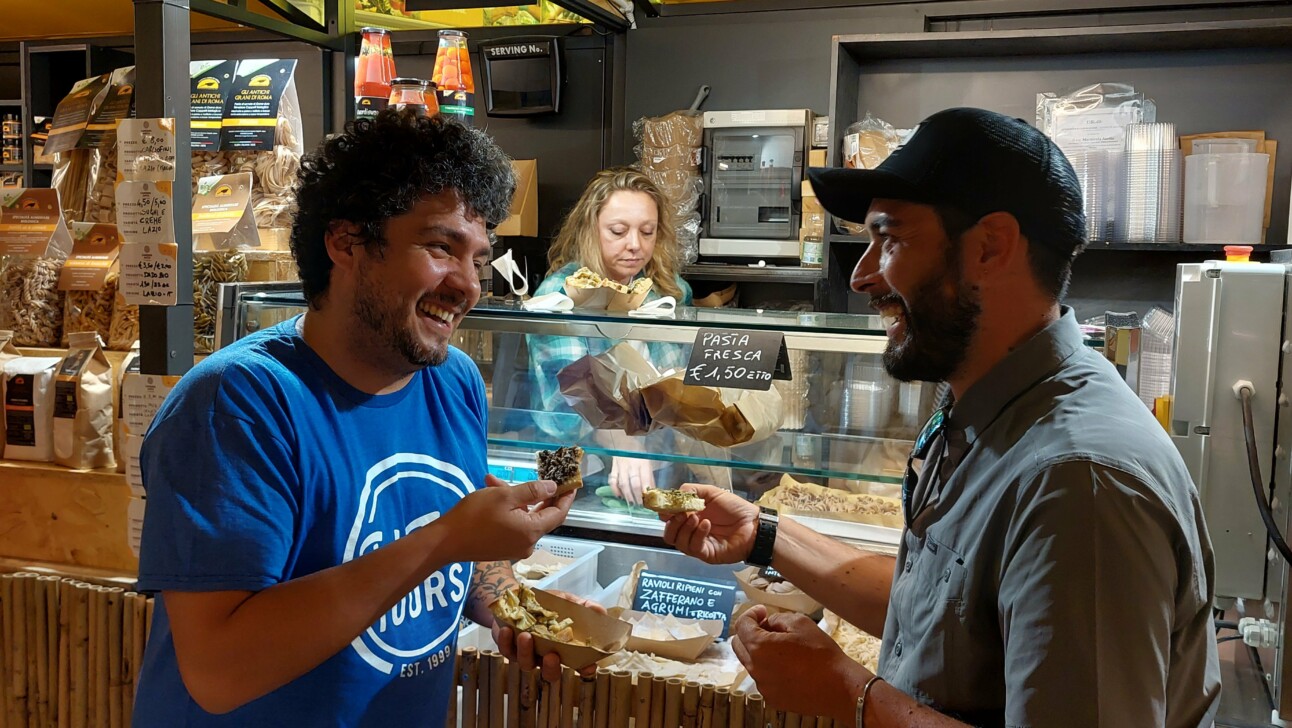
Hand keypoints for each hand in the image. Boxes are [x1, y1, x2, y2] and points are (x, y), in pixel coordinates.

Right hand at [438, 475, 573, 562]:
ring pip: (524, 517)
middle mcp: (528, 543)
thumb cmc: (474, 516)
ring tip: (494, 481)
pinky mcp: (503, 548)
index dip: (566, 497)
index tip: (571, 483)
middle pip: (542, 515)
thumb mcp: (504, 496)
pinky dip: (508, 510)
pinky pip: (513, 525)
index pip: (559, 513)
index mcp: (532, 531)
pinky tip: (491, 493)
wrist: (446, 542)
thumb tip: (553, 487)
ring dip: (516, 499)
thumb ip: (532, 491)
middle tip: (538, 475)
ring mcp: (515, 548)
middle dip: (537, 493)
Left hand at [492, 591, 606, 682]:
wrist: (518, 597)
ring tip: (526, 635)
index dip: (584, 669)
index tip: (588, 667)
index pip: (578, 665)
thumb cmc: (546, 603)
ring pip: (527, 664)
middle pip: (551, 673)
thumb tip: (599, 610)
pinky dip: (506, 642)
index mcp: (564, 648)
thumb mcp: (566, 602)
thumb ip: (583, 607)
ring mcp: (528, 654)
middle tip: (551, 655)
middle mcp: (546, 656)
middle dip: (551, 668)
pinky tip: (507, 630)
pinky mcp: (509, 648)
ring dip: (526, 652)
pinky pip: (507, 651)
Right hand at [609, 456, 654, 504]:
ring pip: (623, 483)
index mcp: (643, 462)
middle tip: (639, 505)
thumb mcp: (648, 462)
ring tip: (631, 503)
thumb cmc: (638, 453)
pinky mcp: (613, 468)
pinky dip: (615, 490)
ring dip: (627, 495)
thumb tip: (652, 492)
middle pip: (634, 483)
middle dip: (636, 496)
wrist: (623, 442)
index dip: (646, 491)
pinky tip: (619, 496)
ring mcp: (621, 467)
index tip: (647, 501)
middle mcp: (632, 465)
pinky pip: (612, 481)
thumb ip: (649, 477)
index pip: (645, 479)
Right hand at [660, 483, 758, 563]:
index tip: (666, 508)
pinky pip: (693, 548)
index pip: (669, 520)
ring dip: (685, 528)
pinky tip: (706, 525)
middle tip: (682, 514)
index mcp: (690, 518)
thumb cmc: (734, 508)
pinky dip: (697, 535)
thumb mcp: (712, 493)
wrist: (754, 524)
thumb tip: (673, 497)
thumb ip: (692, 492)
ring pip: (678, 542)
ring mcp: (698, 545)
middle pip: (669, 535)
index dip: (665, 514)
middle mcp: (691, 533)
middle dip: (673, 523)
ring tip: (697, 517)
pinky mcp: (706, 554)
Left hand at [732, 605, 869, 722]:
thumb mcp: (800, 623)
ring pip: (751, 663)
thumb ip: (777, 619)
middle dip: (749, 632)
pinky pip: (763, 679)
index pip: (742, 625)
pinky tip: (788, 666)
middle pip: (739, 645)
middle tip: (768, 627)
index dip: (750, 614)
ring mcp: (763, 686)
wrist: (839, 687)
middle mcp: (755, 669)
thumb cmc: (821, 653)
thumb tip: (768, 623)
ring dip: (759, 651)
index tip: (762, 611)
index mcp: (759, 647)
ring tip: (782, 647)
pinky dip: (769, 669)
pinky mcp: (772, 699)